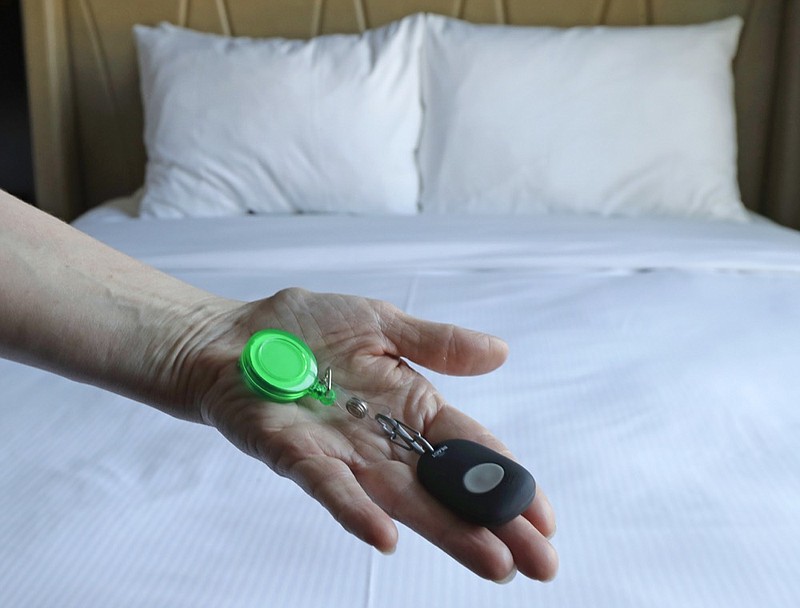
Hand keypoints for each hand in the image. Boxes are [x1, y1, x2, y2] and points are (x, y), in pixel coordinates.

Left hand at [181, 288, 557, 581]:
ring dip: (445, 531)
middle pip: (447, 487)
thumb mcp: (381, 321)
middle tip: (541, 565)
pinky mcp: (295, 455)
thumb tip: (502, 352)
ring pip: (401, 499)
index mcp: (411, 405)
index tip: (545, 517)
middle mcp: (384, 438)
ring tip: (492, 564)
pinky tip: (388, 539)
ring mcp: (342, 452)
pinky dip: (357, 512)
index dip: (509, 480)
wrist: (231, 336)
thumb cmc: (304, 327)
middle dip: (494, 524)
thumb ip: (437, 343)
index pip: (472, 448)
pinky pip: (330, 488)